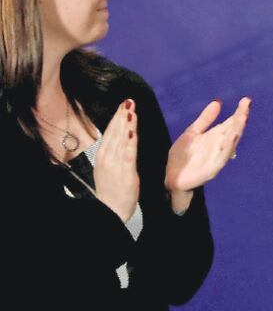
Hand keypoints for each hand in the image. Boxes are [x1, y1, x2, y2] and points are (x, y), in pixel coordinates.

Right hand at [93, 99, 139, 222]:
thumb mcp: (109, 166)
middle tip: (128, 101)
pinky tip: (132, 132)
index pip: (110, 132)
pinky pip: (128, 155)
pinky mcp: (125, 173)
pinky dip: (129, 143)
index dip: (116, 118)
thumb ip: (114, 151)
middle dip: (121, 116)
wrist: (111, 210)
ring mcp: (115, 165)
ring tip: (130, 110)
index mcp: (103, 155)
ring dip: (126, 125)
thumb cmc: (112, 187)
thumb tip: (121, 135)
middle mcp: (107, 158)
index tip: (123, 104)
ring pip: (121, 141)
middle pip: (114, 133)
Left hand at [165, 97, 249, 212]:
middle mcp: (220, 146)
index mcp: (216, 136)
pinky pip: (222, 158)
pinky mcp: (212, 169)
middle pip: (233, 130)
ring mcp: (217, 157)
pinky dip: (228, 148)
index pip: (231, 122)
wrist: (171, 177)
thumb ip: (205, 119)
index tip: (246, 100)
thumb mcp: (192, 133)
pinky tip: (232, 137)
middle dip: (241, 118)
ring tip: (243, 117)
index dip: (239, 112)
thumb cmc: (182, 156)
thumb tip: (218, 102)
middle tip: (246, 104)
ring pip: (231, 143)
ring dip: (237, 130)